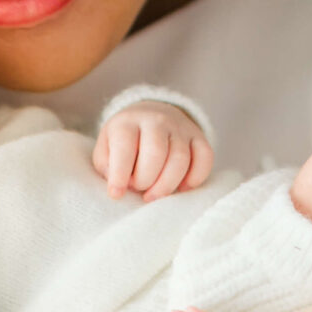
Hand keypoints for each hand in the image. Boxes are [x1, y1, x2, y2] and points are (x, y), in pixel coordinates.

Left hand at [93, 101, 214, 198]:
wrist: (151, 116)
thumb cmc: (125, 142)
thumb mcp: (106, 149)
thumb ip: (107, 167)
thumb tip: (119, 187)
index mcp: (127, 123)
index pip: (124, 148)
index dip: (120, 175)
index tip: (116, 194)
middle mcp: (156, 120)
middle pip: (156, 153)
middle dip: (145, 181)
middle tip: (139, 190)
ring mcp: (180, 127)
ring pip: (180, 159)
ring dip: (167, 185)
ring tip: (154, 195)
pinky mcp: (199, 137)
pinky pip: (205, 158)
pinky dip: (195, 179)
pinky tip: (181, 188)